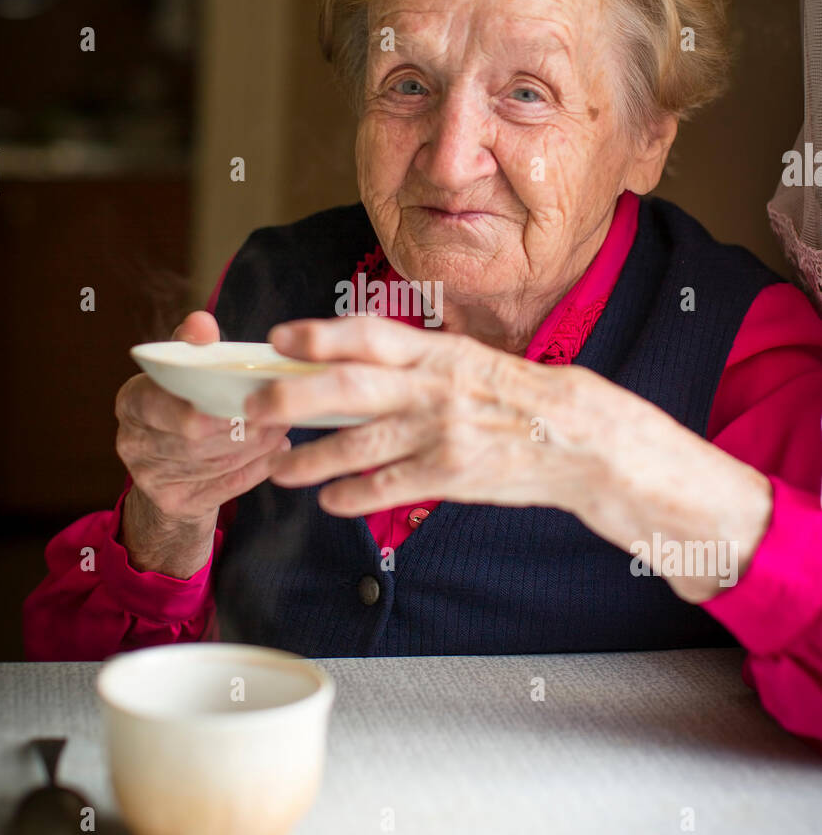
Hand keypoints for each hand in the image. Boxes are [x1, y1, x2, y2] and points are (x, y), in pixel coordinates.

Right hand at [114, 310, 290, 572]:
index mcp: (132, 401)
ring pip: (214, 462)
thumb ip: (192, 346)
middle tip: (279, 411)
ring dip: (256, 445)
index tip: (241, 396)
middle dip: (240, 424)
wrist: (171, 470)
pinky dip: (255, 468)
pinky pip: (224, 486)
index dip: (201, 402)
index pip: (159, 401)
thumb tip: (202, 323)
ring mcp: (150, 477)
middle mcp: (132, 441)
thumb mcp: (183, 373)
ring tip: (282, 427)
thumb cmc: (184, 407)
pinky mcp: (174, 502)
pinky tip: (275, 452)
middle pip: (193, 437)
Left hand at [246, 315, 772, 601]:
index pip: (370, 335)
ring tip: (279, 470)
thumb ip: (418, 358)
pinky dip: (352, 495)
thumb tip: (356, 354)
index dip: (320, 333)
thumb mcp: (470, 360)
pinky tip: (329, 500)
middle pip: (348, 387)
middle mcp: (434, 388)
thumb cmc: (519, 397)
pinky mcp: (452, 475)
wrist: (579, 438)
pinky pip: (388, 487)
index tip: (278, 337)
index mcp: (439, 353)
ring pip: (358, 445)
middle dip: (294, 395)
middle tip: (255, 406)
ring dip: (311, 458)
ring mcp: (442, 433)